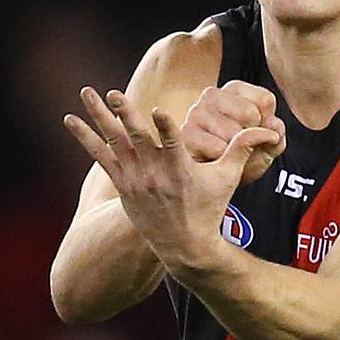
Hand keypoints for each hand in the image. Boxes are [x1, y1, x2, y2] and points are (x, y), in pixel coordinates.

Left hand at [64, 87, 279, 274]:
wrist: (185, 247)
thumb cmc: (210, 209)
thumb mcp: (229, 179)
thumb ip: (243, 149)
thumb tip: (268, 129)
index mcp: (181, 171)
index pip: (174, 146)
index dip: (167, 128)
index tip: (160, 109)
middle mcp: (154, 175)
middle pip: (137, 140)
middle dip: (126, 115)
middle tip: (113, 93)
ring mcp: (135, 180)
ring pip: (113, 143)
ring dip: (98, 117)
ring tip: (85, 93)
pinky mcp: (122, 185)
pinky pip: (100, 157)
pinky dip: (85, 138)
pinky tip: (70, 120)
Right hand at [181, 80, 285, 184]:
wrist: (216, 181)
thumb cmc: (243, 154)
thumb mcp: (269, 144)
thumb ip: (276, 132)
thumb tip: (272, 127)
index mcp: (235, 89)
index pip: (265, 100)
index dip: (268, 124)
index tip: (259, 133)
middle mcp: (213, 94)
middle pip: (250, 113)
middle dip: (252, 137)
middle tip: (242, 146)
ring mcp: (197, 112)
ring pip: (234, 132)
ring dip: (237, 151)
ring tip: (228, 153)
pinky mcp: (187, 133)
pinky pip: (218, 148)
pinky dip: (223, 160)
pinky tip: (216, 159)